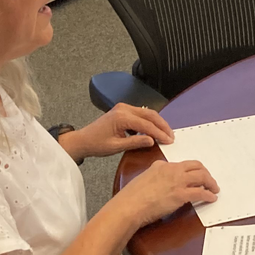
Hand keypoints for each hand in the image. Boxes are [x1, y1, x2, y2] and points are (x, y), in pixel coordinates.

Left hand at [58, 104, 174, 161]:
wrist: (83, 140)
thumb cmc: (97, 144)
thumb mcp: (116, 146)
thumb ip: (135, 142)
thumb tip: (152, 140)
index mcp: (122, 117)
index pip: (146, 124)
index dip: (159, 133)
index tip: (169, 140)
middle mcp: (124, 109)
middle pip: (150, 114)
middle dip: (162, 125)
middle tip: (171, 136)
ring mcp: (123, 108)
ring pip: (147, 113)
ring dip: (157, 123)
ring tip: (166, 134)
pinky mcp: (123, 110)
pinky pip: (141, 114)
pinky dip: (150, 121)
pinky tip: (154, 130)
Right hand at [115, 157, 219, 227]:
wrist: (129, 206)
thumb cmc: (131, 198)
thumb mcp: (143, 178)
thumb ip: (155, 176)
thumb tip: (161, 182)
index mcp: (162, 166)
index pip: (184, 164)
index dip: (193, 170)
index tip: (197, 175)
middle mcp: (172, 170)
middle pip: (197, 167)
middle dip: (206, 173)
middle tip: (210, 180)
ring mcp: (177, 182)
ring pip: (202, 177)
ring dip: (211, 183)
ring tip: (214, 189)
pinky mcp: (181, 194)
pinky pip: (201, 193)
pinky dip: (209, 195)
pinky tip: (211, 198)